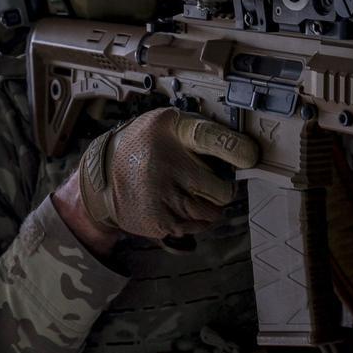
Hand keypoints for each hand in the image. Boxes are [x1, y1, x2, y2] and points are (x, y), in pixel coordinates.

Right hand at [68, 107, 257, 240]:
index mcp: (170, 131)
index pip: (208, 138)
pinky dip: (193, 221)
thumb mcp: (167, 124)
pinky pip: (195, 228)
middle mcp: (165, 162)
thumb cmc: (146, 146)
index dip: (233, 148)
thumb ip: (203, 132)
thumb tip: (247, 153)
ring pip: (211, 213)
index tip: (251, 157)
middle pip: (221, 190)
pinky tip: (175, 206)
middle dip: (220, 190)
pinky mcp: (158, 220)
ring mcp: (161, 195)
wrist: (102, 177)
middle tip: (203, 182)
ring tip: (187, 194)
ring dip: (207, 207)